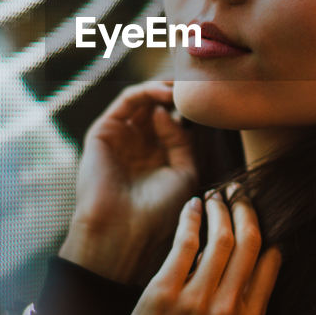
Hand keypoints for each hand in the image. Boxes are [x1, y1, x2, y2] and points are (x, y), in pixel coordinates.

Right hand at [59, 79, 196, 284]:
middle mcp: (138, 144)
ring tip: (184, 86)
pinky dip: (147, 91)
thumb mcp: (184, 172)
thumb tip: (167, 111)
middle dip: (178, 92)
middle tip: (197, 82)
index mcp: (157, 157)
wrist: (124, 232)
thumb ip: (181, 139)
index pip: (175, 121)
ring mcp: (120, 137)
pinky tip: (167, 94)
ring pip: (143, 99)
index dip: (191, 107)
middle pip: (159, 105)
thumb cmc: (158, 211)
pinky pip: (126, 101)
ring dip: (164, 87)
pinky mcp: (103, 131)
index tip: (211, 97)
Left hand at [95, 188, 281, 314]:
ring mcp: (196, 301)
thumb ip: (243, 309)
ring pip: (220, 237)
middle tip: (239, 193)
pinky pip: (185, 244)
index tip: (255, 215)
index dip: (266, 231)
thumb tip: (250, 264)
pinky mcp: (163, 293)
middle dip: (246, 210)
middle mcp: (228, 309)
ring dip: (219, 209)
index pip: (270, 262)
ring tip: (215, 196)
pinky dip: (190, 218)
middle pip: (248, 242)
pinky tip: (191, 206)